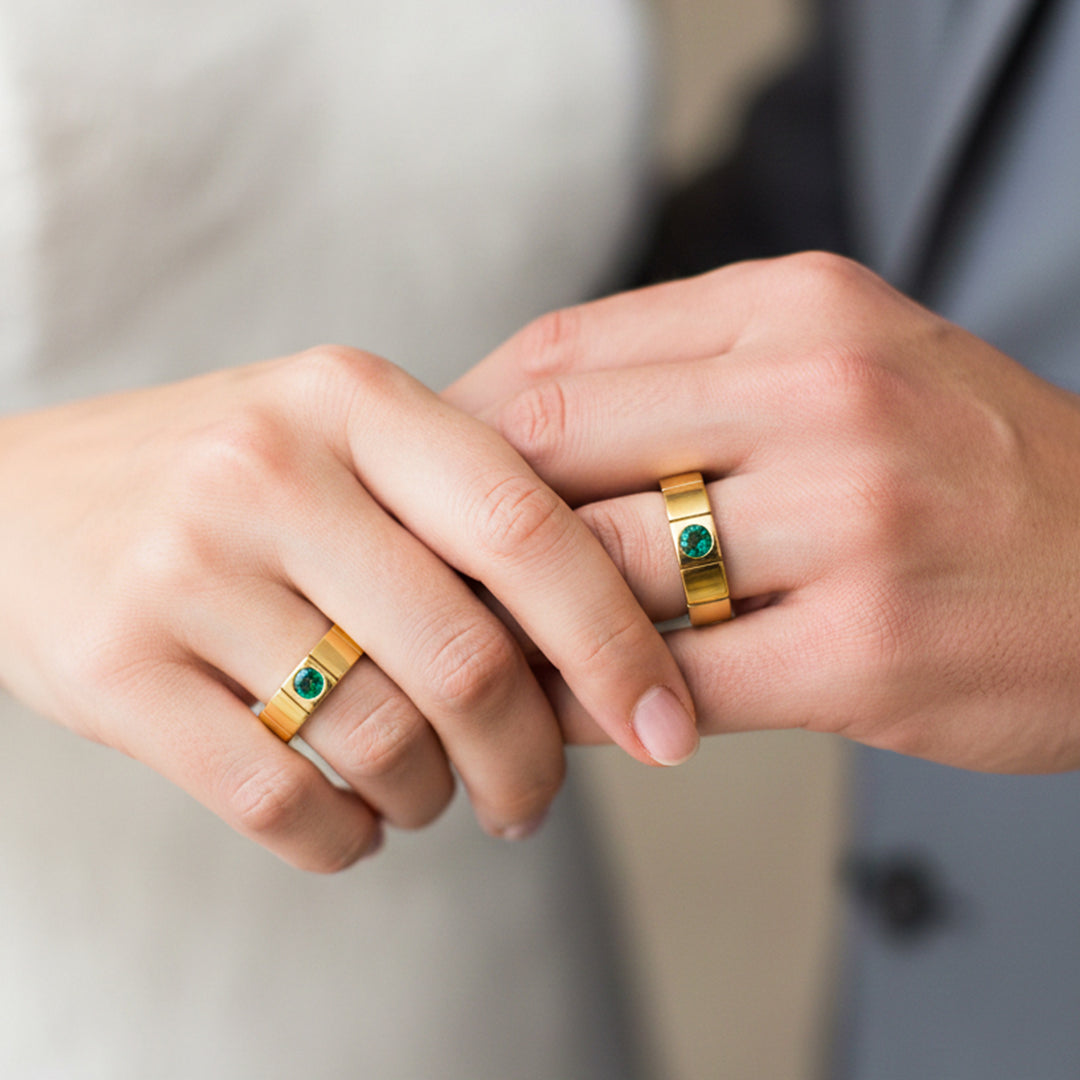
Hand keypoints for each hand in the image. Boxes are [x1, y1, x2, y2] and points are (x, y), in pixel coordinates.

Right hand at [0, 346, 696, 870]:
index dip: (617, 642)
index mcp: (354, 396)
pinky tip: (355, 822)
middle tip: (535, 798)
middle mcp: (268, 465)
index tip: (671, 727)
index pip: (526, 528)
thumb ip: (459, 514)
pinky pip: (282, 802)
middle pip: (465, 654)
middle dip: (530, 759)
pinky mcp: (112, 666)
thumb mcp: (340, 442)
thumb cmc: (228, 482)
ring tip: (429, 792)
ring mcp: (182, 564)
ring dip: (434, 798)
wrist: (16, 500)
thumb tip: (604, 653)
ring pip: (382, 738)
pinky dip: (348, 840)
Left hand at [448, 253, 1079, 772]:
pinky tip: (560, 714)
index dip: (463, 423)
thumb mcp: (846, 361)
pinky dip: (590, 700)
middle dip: (463, 520)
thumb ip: (695, 376)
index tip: (423, 481)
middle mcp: (823, 393)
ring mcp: (851, 520)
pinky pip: (670, 678)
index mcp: (797, 310)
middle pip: (556, 444)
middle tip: (412, 569)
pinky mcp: (871, 648)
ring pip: (600, 565)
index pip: (561, 353)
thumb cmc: (964, 467)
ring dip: (513, 616)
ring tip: (469, 646)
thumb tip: (524, 428)